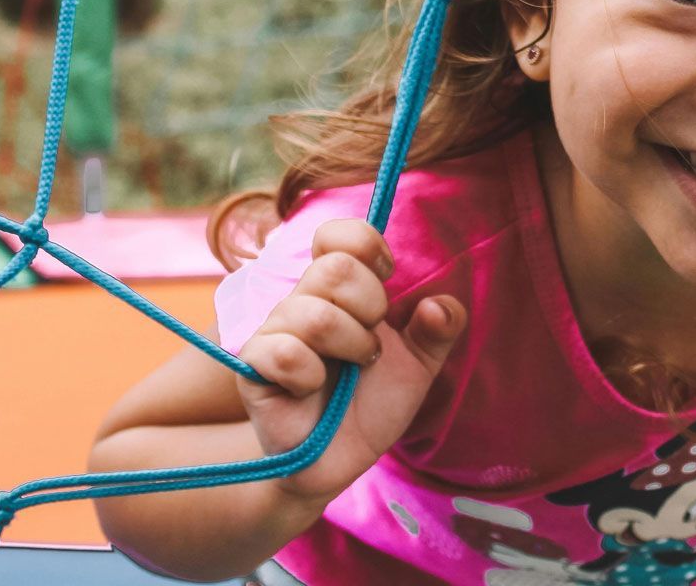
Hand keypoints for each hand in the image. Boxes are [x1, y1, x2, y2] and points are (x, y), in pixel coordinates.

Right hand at [236, 218, 466, 502]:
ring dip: (351, 345)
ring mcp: (274, 333)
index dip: (367, 245)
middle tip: (373, 344)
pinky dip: (311, 373)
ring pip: (313, 313)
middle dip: (371, 305)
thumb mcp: (419, 366)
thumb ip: (439, 330)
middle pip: (334, 268)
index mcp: (337, 290)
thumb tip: (440, 304)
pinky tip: (314, 388)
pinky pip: (282, 351)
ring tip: (355, 368)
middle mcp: (302, 301)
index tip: (388, 276)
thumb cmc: (372, 404)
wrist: (341, 460)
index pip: (337, 235)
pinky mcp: (255, 369)